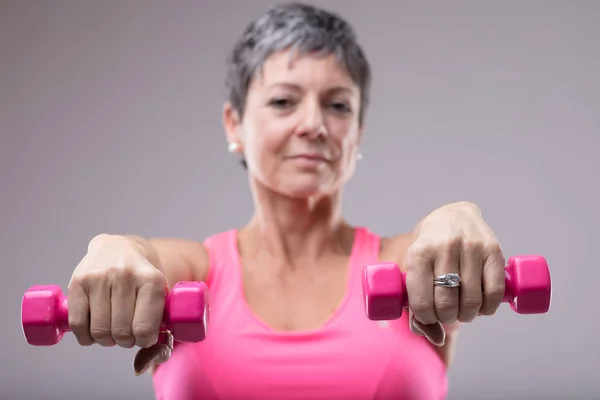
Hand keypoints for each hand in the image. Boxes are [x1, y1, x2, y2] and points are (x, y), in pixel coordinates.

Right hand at [68, 234, 171, 374]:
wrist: (120, 247)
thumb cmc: (144, 281)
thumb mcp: (161, 301)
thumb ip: (161, 338)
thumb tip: (139, 368)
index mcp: (152, 279)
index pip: (144, 329)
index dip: (144, 340)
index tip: (144, 334)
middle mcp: (126, 275)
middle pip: (121, 332)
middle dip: (125, 340)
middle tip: (127, 332)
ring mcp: (100, 276)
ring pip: (99, 330)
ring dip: (105, 340)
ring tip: (112, 329)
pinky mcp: (78, 280)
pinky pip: (78, 323)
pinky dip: (85, 337)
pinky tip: (93, 331)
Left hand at [404, 201, 505, 345]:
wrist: (453, 215)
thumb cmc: (429, 250)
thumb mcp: (414, 269)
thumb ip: (416, 305)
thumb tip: (436, 338)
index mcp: (419, 252)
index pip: (421, 301)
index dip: (425, 318)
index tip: (428, 317)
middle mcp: (445, 247)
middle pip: (447, 304)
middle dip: (447, 318)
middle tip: (447, 314)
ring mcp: (471, 247)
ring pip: (472, 300)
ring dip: (467, 315)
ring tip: (463, 310)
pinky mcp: (494, 250)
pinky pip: (495, 292)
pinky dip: (488, 308)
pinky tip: (481, 306)